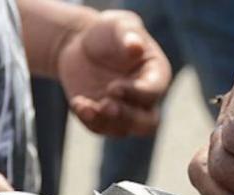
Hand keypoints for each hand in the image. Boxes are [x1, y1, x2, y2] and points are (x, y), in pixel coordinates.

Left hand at [57, 10, 170, 136]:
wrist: (82, 45)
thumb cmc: (107, 32)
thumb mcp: (118, 25)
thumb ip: (128, 34)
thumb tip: (135, 47)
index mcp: (156, 74)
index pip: (154, 92)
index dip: (136, 94)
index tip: (113, 87)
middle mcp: (145, 98)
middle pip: (148, 123)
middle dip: (127, 118)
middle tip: (106, 105)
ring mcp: (125, 111)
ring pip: (123, 129)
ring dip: (103, 121)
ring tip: (83, 105)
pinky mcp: (105, 118)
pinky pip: (100, 128)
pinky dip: (88, 120)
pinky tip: (78, 103)